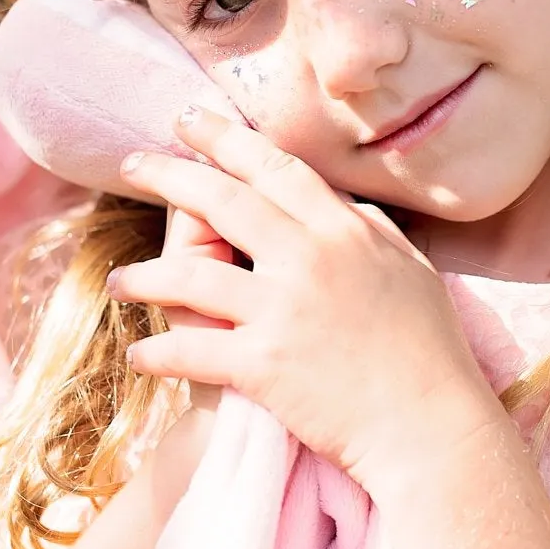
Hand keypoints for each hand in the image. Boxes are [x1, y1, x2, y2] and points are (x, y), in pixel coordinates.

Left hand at [108, 108, 504, 492]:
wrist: (430, 428)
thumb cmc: (431, 355)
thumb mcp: (412, 271)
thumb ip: (374, 231)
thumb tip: (347, 205)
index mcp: (346, 231)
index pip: (276, 169)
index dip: (227, 139)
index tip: (191, 120)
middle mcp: (310, 258)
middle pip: (224, 200)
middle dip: (170, 175)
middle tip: (133, 163)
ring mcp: (283, 310)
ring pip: (189, 276)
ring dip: (143, 277)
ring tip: (119, 281)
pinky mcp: (263, 364)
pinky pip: (189, 351)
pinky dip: (157, 353)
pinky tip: (137, 354)